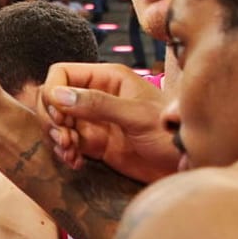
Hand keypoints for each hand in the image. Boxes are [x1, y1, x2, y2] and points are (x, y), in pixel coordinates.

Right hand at [41, 63, 178, 182]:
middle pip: (54, 98)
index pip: (62, 73)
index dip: (52, 94)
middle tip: (64, 140)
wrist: (185, 165)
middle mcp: (97, 95)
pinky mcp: (96, 144)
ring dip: (57, 139)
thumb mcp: (136, 115)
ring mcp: (95, 120)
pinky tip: (76, 163)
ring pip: (58, 123)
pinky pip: (68, 143)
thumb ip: (98, 104)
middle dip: (52, 120)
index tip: (60, 119)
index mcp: (108, 78)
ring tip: (71, 154)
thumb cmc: (171, 133)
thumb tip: (57, 95)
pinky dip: (66, 153)